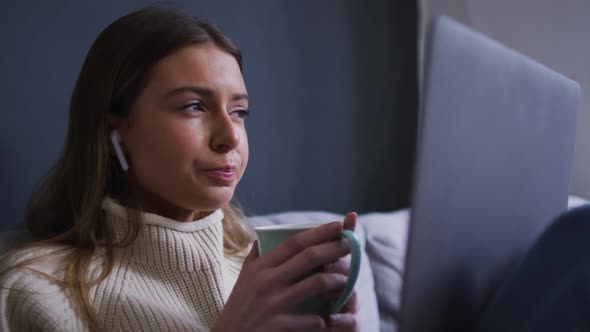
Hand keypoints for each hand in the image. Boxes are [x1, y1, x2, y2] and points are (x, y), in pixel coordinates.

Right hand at [211, 212, 358, 331]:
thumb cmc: (238, 309)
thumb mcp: (243, 278)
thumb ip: (256, 257)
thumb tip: (264, 235)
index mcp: (260, 267)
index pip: (294, 242)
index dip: (319, 232)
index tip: (338, 225)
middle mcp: (267, 280)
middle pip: (310, 257)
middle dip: (335, 249)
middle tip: (351, 245)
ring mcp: (273, 303)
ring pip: (317, 283)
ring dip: (337, 281)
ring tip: (345, 281)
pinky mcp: (278, 325)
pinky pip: (313, 318)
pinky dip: (325, 318)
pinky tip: (328, 318)